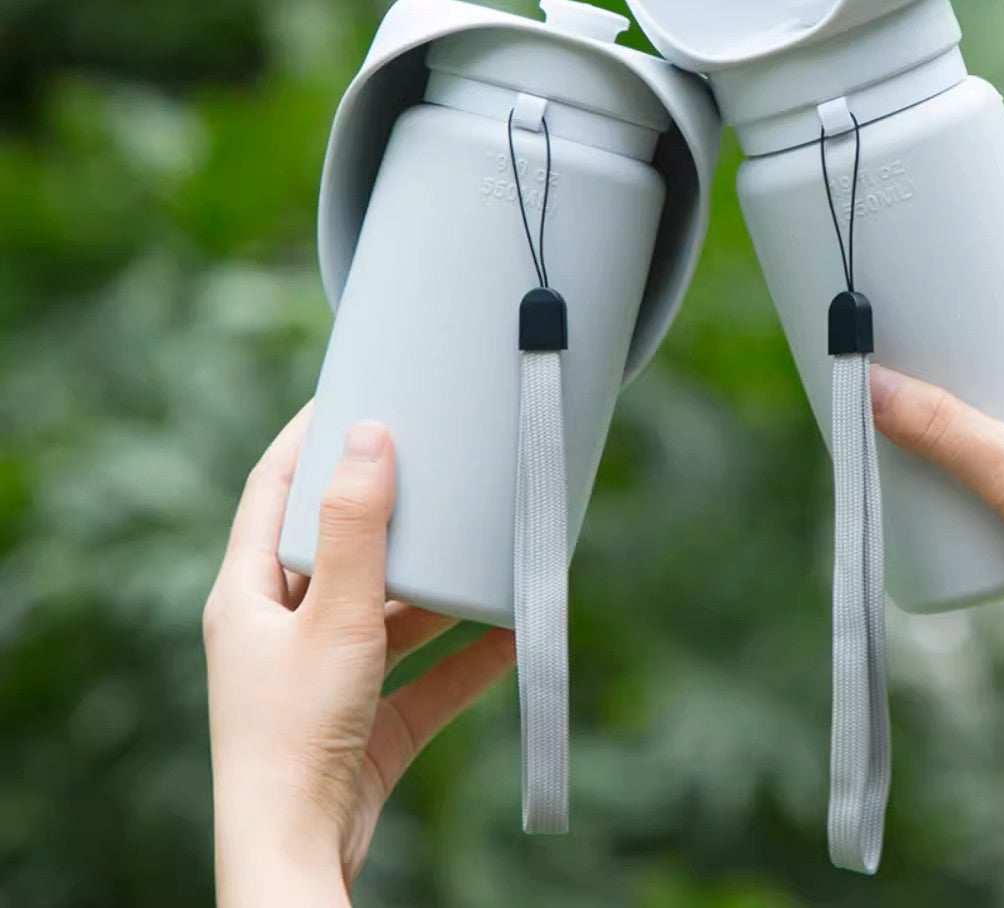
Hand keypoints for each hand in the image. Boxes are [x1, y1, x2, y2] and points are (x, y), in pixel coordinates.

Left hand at [204, 409, 515, 905]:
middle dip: (388, 508)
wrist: (297, 859)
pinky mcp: (361, 725)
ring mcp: (320, 681)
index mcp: (247, 595)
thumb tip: (368, 435)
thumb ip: (356, 528)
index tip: (352, 391)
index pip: (272, 489)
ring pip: (383, 612)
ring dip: (433, 586)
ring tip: (483, 543)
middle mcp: (279, 632)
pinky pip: (418, 675)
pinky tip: (509, 631)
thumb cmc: (296, 738)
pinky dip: (461, 654)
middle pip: (335, 548)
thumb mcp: (335, 617)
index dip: (308, 437)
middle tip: (434, 459)